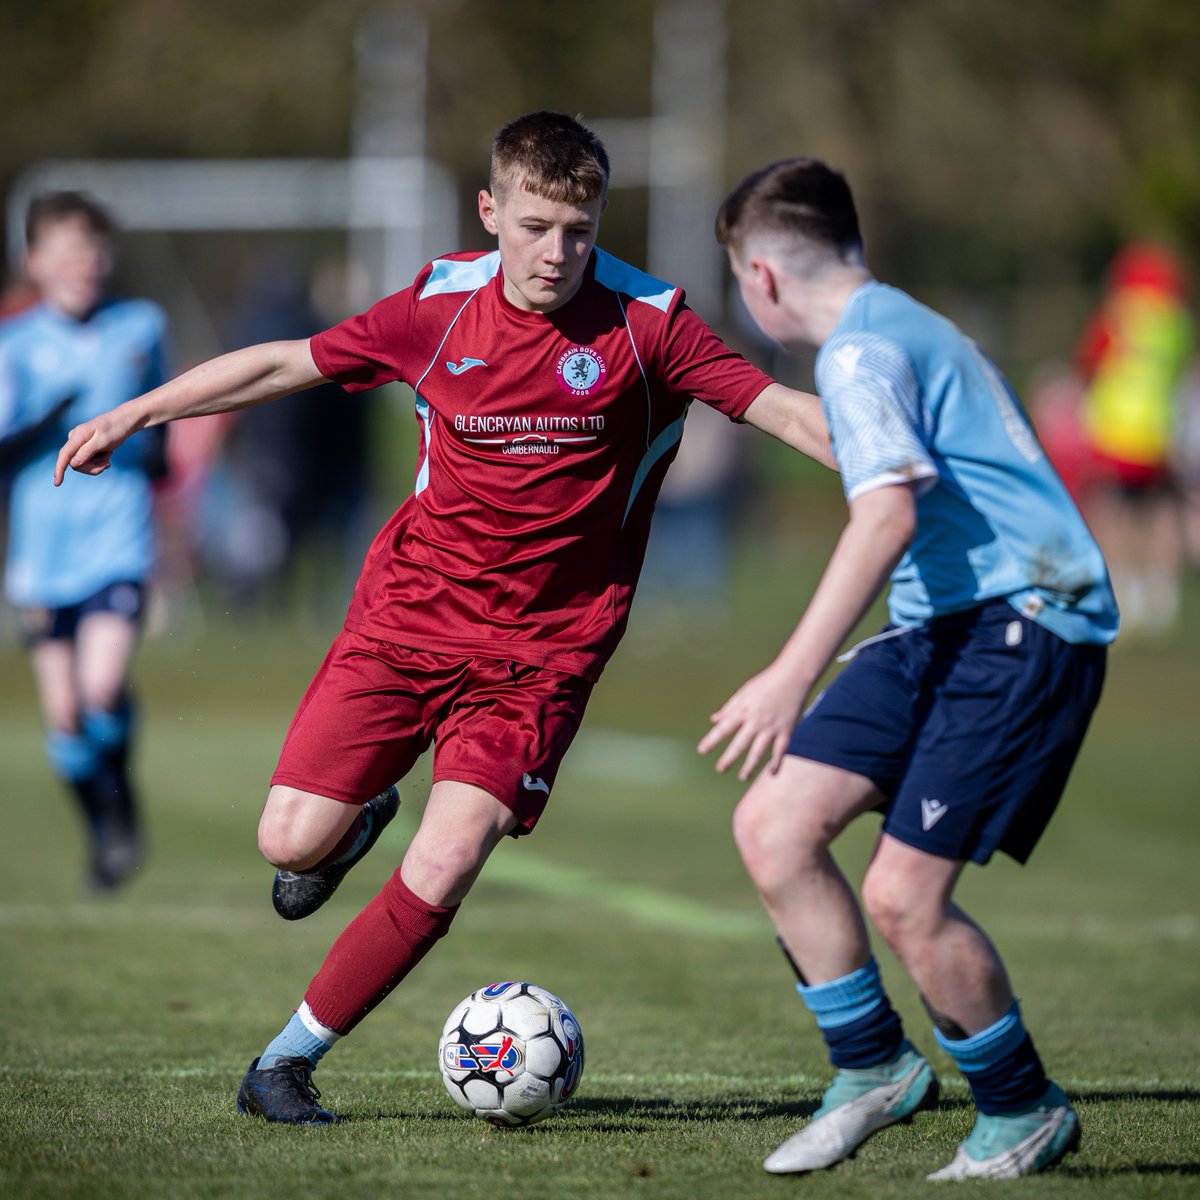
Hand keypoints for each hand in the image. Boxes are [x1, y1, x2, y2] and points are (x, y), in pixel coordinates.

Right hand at [54, 410, 134, 484]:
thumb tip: (72, 464)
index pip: (64, 455)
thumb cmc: (114, 429)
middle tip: (108, 464)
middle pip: (76, 463)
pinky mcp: (85, 447)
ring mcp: (79, 443)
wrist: (124, 421)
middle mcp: (75, 439)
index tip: (57, 483)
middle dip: (92, 468)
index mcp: (77, 436)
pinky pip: (88, 460)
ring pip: (82, 464)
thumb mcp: (103, 441)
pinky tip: (107, 454)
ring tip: (109, 456)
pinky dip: (99, 461)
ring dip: (97, 464)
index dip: (59, 469)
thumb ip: (87, 452)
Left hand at [698, 663, 809, 780]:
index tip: (701, 751)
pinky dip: (776, 761)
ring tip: (742, 776)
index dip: (711, 740)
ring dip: (750, 766)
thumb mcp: (743, 692)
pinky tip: (771, 772)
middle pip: (739, 744)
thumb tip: (714, 720)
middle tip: (720, 769)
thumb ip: (729, 708)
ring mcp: (772, 727)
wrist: (792, 676)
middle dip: (728, 758)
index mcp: (743, 710)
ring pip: (759, 751)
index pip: (723, 729)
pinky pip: (780, 749)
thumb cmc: (765, 682)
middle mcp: (756, 721)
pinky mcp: (787, 729)